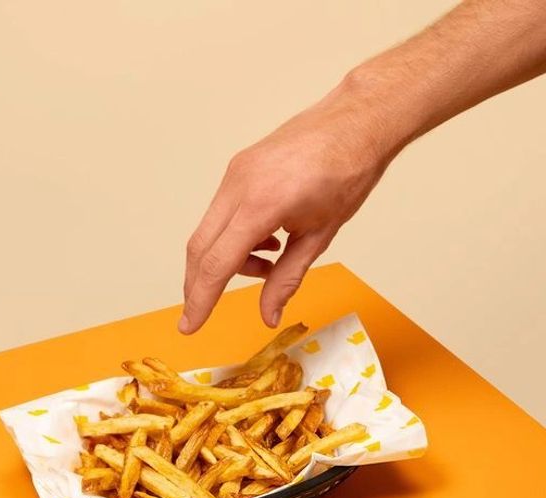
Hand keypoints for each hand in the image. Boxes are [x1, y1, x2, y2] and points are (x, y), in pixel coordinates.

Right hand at [180, 75, 397, 333]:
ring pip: (210, 231)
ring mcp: (235, 173)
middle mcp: (239, 185)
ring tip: (268, 264)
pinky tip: (267, 241)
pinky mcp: (239, 168)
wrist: (356, 123)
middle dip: (198, 284)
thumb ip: (287, 279)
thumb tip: (268, 316)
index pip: (218, 263)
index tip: (189, 326)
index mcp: (262, 205)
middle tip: (202, 312)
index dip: (201, 300)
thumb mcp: (319, 237)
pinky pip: (222, 213)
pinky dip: (234, 237)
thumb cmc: (347, 174)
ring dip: (226, 260)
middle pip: (201, 247)